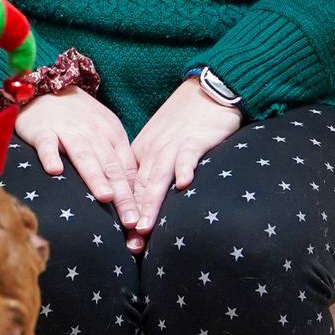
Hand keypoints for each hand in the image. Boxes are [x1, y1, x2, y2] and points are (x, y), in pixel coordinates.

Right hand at [13, 88, 141, 227]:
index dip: (136, 195)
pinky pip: (47, 144)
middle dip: (123, 195)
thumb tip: (134, 194)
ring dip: (95, 176)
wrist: (47, 87)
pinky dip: (50, 156)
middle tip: (131, 220)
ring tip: (105, 198)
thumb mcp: (104, 134)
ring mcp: (68, 131)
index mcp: (113, 136)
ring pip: (84, 156)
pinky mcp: (43, 131)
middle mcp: (94, 134)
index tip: (143, 220)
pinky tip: (55, 171)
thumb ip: (116, 160)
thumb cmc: (78, 117)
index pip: (128, 169)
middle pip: (111, 167)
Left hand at [127, 78, 243, 248]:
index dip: (128, 216)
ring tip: (145, 226)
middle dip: (135, 218)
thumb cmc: (187, 121)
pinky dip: (185, 168)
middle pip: (142, 189)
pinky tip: (183, 185)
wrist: (208, 88)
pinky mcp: (196, 137)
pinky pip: (188, 154)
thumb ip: (155, 171)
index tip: (126, 242)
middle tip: (131, 245)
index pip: (133, 190)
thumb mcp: (163, 146)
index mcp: (143, 154)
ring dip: (152, 202)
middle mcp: (154, 150)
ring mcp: (173, 144)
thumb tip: (147, 203)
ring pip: (158, 176)